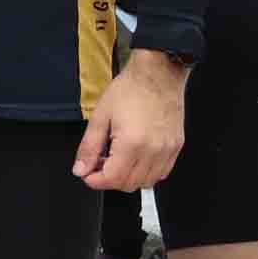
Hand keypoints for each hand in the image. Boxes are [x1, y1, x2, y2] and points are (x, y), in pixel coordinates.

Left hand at [75, 50, 188, 191]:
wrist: (158, 74)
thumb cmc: (130, 90)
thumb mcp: (100, 116)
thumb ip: (89, 147)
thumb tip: (80, 169)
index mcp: (132, 143)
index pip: (112, 179)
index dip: (94, 180)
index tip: (86, 173)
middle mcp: (153, 150)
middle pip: (129, 184)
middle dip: (109, 178)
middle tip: (99, 162)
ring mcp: (167, 150)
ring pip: (147, 182)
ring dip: (128, 177)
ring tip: (117, 158)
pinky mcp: (176, 146)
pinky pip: (162, 172)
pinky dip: (146, 172)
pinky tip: (135, 157)